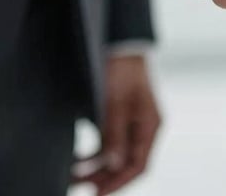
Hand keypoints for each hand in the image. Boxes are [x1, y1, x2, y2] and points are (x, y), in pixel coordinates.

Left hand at [71, 55, 160, 194]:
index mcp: (150, 125)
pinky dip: (96, 153)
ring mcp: (133, 124)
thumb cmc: (122, 69)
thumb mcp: (116, 102)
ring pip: (117, 155)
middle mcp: (144, 128)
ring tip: (74, 176)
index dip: (119, 183)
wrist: (122, 45)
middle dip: (104, 178)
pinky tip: (79, 159)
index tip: (98, 194)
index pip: (138, 165)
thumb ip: (115, 133)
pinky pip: (110, 143)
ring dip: (97, 168)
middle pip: (127, 163)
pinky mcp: (121, 118)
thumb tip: (114, 164)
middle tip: (81, 187)